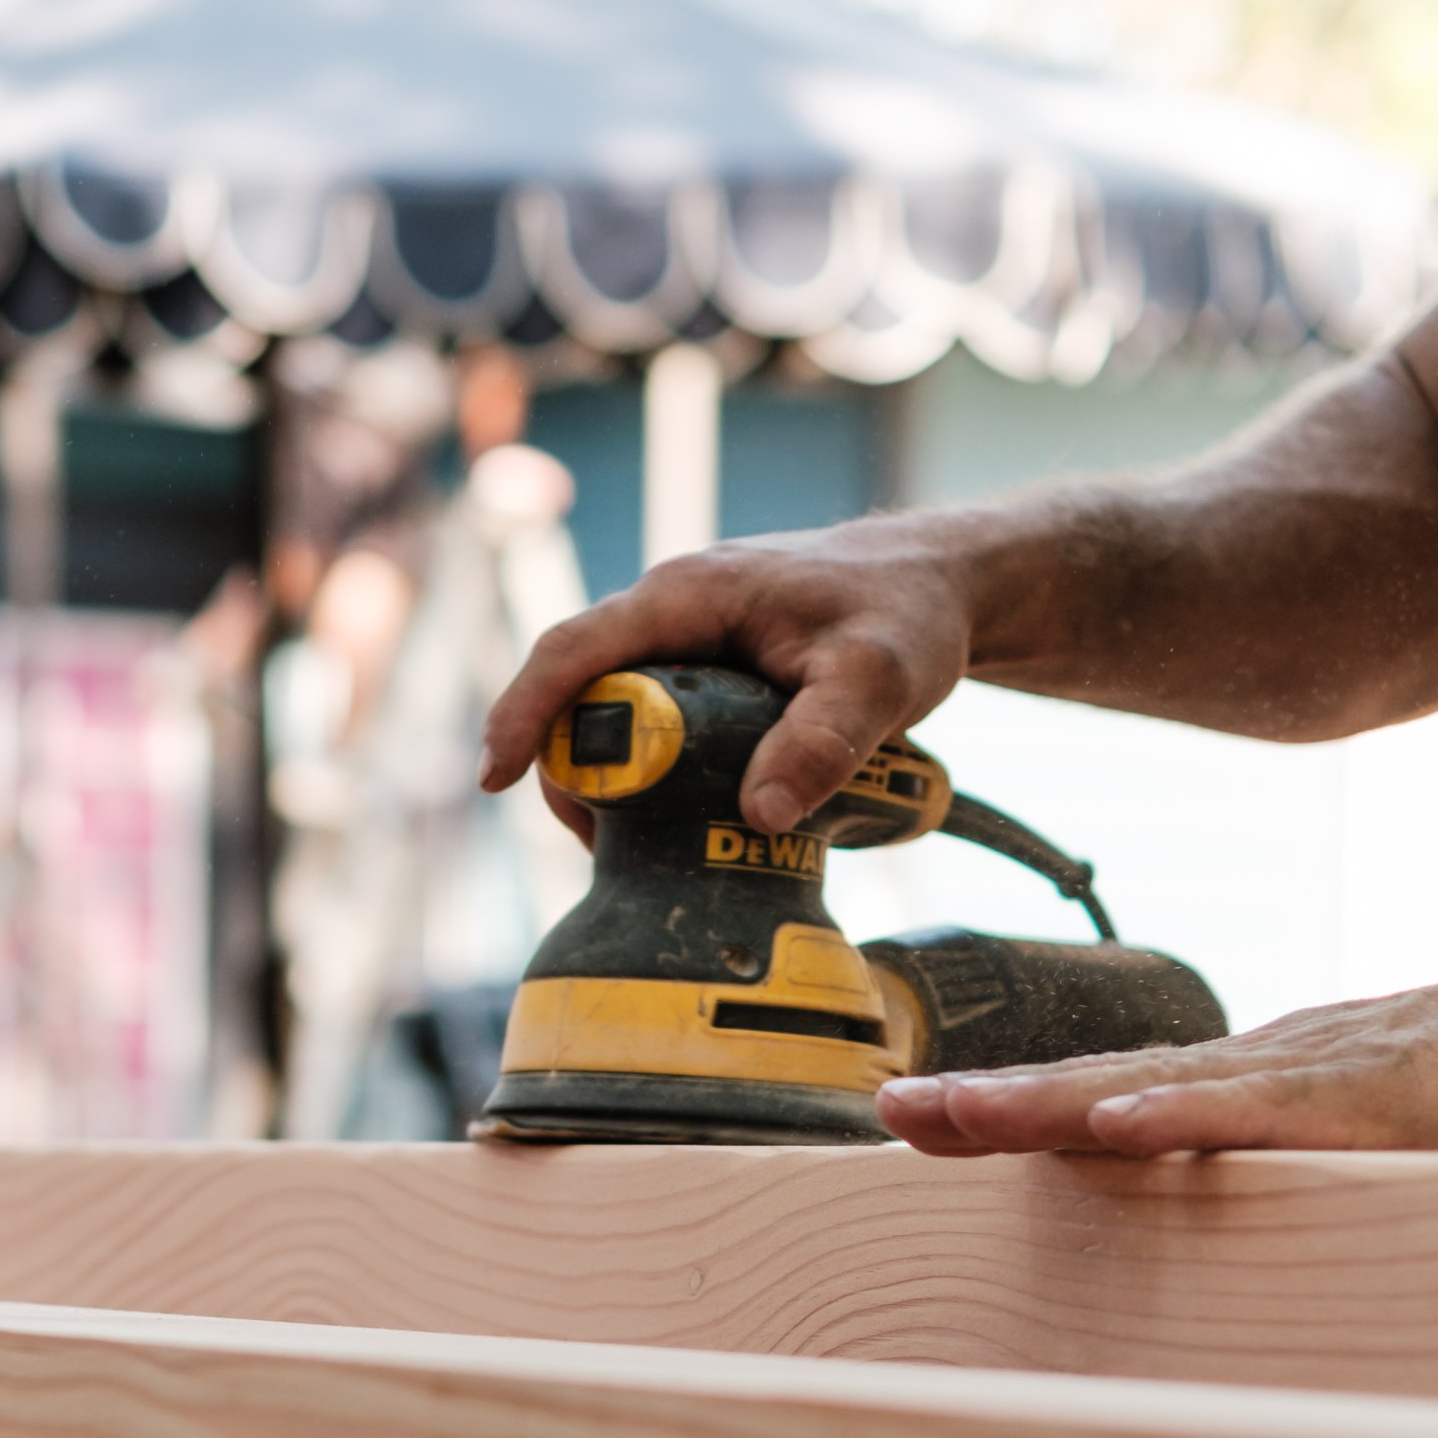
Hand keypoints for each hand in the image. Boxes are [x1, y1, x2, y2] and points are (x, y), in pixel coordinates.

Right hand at [480, 517, 975, 835]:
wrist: (940, 586)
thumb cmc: (907, 613)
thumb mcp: (880, 677)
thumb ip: (824, 740)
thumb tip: (760, 814)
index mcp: (690, 594)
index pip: (576, 648)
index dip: (527, 710)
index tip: (497, 774)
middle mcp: (674, 615)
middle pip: (583, 694)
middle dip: (574, 771)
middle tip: (597, 846)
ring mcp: (688, 646)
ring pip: (617, 718)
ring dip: (617, 785)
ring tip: (644, 851)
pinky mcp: (708, 678)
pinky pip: (656, 729)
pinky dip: (656, 780)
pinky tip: (686, 827)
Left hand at [877, 950, 1437, 1156]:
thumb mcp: (1366, 1154)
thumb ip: (1295, 1189)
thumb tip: (1226, 1245)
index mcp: (1250, 1088)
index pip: (1105, 1097)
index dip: (1009, 1109)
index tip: (912, 1118)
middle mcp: (1258, 1070)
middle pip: (1097, 1086)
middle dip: (988, 1104)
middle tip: (888, 1109)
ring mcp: (1309, 1076)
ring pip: (1152, 1085)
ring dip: (1046, 1102)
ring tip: (951, 1114)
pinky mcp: (1375, 1096)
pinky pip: (1264, 1108)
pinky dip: (1185, 1113)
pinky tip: (1114, 1120)